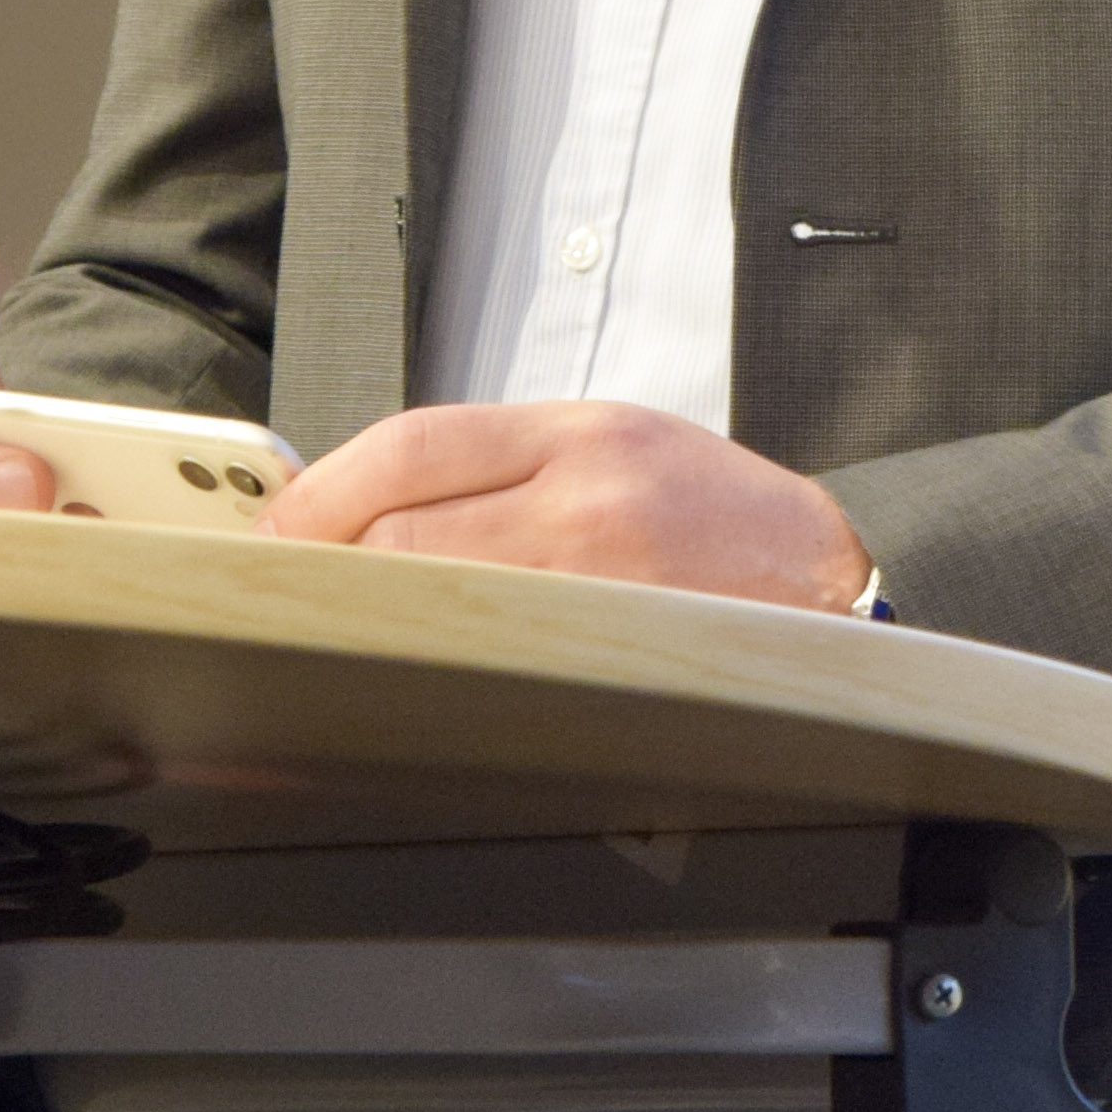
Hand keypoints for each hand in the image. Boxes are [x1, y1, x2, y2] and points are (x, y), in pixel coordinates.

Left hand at [265, 397, 870, 610]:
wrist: (832, 582)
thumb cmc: (721, 519)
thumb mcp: (620, 445)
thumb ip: (509, 467)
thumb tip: (381, 507)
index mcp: (579, 432)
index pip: (413, 445)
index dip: (325, 488)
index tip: (280, 521)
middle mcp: (583, 495)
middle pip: (405, 527)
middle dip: (328, 563)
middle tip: (288, 591)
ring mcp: (597, 583)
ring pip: (434, 601)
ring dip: (372, 619)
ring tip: (343, 634)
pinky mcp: (610, 660)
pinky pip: (490, 666)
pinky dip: (439, 670)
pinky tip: (420, 680)